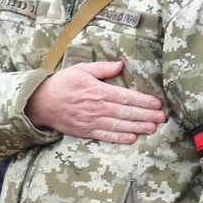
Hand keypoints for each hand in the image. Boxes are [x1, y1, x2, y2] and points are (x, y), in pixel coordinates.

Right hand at [24, 60, 163, 142]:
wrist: (40, 102)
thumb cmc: (62, 83)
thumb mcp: (81, 69)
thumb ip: (102, 68)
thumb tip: (121, 64)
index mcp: (97, 90)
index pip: (125, 96)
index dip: (143, 101)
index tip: (157, 104)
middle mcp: (96, 107)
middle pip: (126, 112)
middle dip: (146, 115)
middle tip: (163, 118)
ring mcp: (90, 121)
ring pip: (119, 125)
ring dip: (138, 127)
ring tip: (153, 128)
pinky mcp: (85, 131)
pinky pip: (105, 136)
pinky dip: (120, 138)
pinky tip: (133, 138)